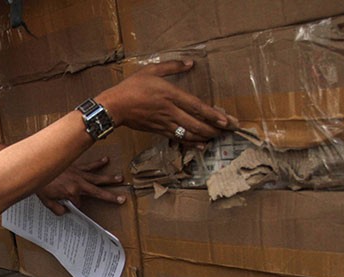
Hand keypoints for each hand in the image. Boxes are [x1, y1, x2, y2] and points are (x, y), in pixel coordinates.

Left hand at [36, 157, 125, 214]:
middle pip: (97, 192)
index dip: (75, 206)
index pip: (79, 204)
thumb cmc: (40, 184)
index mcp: (71, 193)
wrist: (35, 166)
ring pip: (97, 177)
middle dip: (110, 196)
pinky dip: (98, 162)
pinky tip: (106, 159)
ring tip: (120, 178)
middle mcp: (78, 183)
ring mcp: (78, 174)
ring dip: (109, 178)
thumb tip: (65, 212)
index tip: (70, 206)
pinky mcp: (76, 167)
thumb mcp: (46, 201)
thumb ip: (57, 209)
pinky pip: (89, 165)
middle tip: (122, 198)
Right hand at [99, 60, 229, 144]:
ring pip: (189, 133)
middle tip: (229, 131)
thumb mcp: (151, 71)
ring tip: (217, 137)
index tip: (227, 120)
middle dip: (215, 129)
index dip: (214, 115)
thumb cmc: (131, 87)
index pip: (197, 107)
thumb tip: (190, 63)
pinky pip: (179, 138)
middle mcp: (170, 111)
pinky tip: (201, 145)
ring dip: (205, 137)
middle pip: (197, 124)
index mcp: (170, 95)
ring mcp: (165, 123)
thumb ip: (172, 67)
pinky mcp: (159, 131)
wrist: (114, 107)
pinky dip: (192, 143)